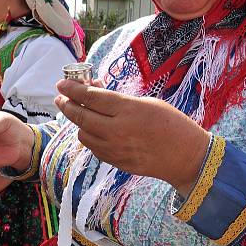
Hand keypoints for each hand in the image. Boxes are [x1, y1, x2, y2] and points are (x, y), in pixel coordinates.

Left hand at [54, 79, 209, 194]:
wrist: (185, 156)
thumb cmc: (171, 123)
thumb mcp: (146, 102)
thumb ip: (119, 99)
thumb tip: (95, 91)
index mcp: (127, 110)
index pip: (90, 97)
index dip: (72, 89)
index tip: (61, 83)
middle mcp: (117, 130)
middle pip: (81, 116)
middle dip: (66, 104)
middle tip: (60, 97)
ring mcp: (115, 149)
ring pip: (83, 134)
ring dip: (78, 122)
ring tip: (80, 112)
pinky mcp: (115, 162)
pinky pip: (93, 147)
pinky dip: (89, 136)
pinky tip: (93, 129)